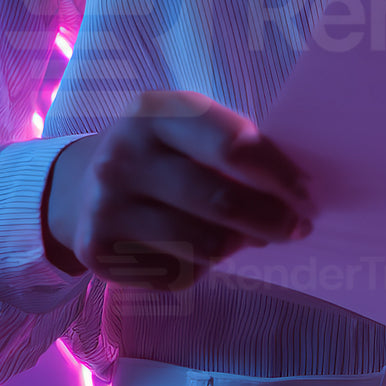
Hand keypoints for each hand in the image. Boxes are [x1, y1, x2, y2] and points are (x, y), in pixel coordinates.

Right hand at [44, 90, 316, 289]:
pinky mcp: (100, 251)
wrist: (77, 184)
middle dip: (273, 219)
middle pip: (221, 201)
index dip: (279, 174)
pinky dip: (202, 265)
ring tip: (248, 236)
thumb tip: (297, 192)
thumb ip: (232, 147)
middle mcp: (124, 158)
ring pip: (205, 245)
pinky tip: (197, 248)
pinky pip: (178, 271)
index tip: (308, 193)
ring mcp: (107, 207)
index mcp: (155, 114)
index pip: (232, 146)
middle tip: (298, 227)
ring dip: (240, 244)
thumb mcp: (187, 129)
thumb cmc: (159, 153)